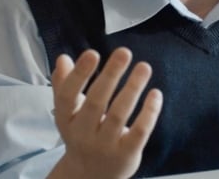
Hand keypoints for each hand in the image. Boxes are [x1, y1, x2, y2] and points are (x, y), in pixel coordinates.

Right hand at [49, 48, 162, 178]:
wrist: (90, 176)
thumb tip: (63, 58)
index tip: (92, 53)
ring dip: (132, 88)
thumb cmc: (83, 134)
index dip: (78, 75)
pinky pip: (139, 131)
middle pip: (95, 103)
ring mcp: (105, 146)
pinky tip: (155, 93)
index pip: (67, 96)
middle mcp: (83, 134)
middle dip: (110, 76)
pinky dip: (149, 112)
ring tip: (144, 66)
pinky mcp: (126, 154)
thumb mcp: (69, 113)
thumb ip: (65, 84)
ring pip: (119, 115)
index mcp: (67, 119)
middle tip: (124, 52)